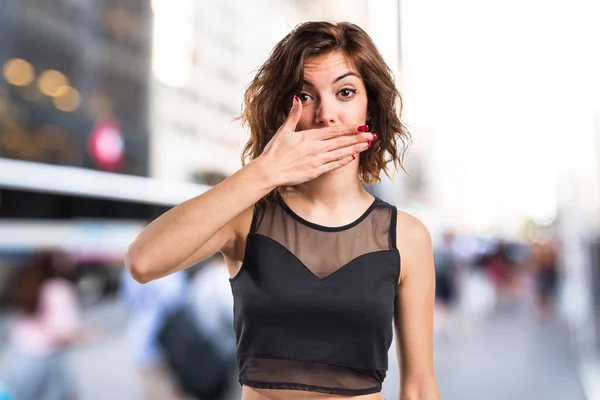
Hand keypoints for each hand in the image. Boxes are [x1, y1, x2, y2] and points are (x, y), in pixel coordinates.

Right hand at [258, 96, 374, 185]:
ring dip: (355, 148)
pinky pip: (333, 165)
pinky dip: (343, 161)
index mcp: (309, 137)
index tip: (361, 125)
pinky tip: (352, 157)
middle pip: (341, 141)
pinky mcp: (315, 172)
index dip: (349, 128)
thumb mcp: (283, 130)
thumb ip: (293, 114)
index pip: (334, 131)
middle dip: (358, 138)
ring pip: (340, 153)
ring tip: (367, 145)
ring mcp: (317, 161)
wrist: (269, 171)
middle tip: (372, 135)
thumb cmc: (274, 151)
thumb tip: (296, 98)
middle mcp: (316, 148)